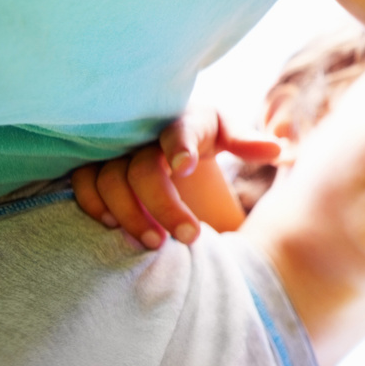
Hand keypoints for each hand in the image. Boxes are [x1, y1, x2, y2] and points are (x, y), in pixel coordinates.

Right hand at [70, 107, 279, 248]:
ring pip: (111, 179)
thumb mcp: (230, 136)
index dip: (181, 146)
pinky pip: (84, 181)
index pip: (182, 130)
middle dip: (165, 205)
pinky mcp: (96, 164)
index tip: (186, 166)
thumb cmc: (209, 139)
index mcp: (189, 121)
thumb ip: (250, 143)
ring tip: (157, 244)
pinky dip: (93, 203)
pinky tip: (113, 227)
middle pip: (145, 168)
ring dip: (130, 214)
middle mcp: (147, 132)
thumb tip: (280, 149)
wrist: (177, 148)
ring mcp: (118, 148)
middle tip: (190, 237)